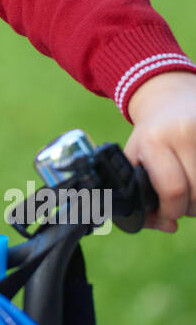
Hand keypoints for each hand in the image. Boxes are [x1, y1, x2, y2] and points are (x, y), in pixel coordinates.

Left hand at [123, 71, 195, 231]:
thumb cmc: (150, 135)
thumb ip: (139, 196)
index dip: (171, 211)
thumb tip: (167, 226)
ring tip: (190, 189)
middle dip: (188, 208)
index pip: (173, 190)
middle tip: (180, 202)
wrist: (170, 98)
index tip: (167, 214)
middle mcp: (184, 132)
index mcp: (154, 139)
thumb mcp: (134, 157)